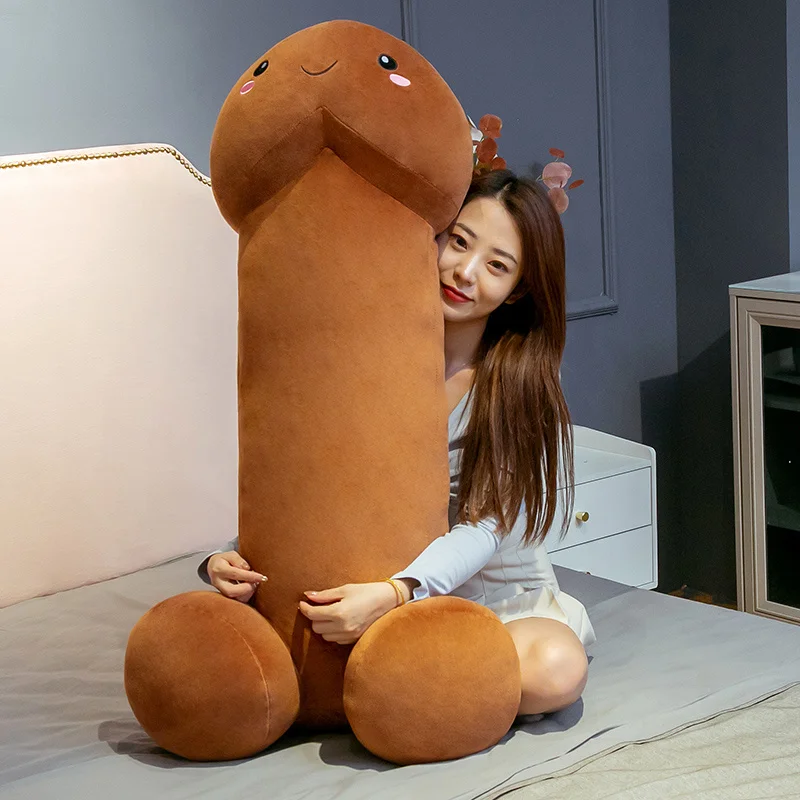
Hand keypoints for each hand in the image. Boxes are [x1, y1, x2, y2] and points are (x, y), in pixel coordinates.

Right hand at [207, 551, 266, 602]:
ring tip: (254, 584)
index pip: (235, 574)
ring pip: (234, 599)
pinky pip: (236, 601)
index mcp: (219, 569)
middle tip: (257, 583)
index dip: (250, 576)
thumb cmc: (224, 560)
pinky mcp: (224, 597)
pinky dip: (246, 596)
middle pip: (231, 591)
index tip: (262, 577)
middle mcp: (218, 582)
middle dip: (247, 589)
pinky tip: (249, 588)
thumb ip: (238, 560)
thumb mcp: (230, 555)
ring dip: (248, 593)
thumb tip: (247, 568)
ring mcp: (220, 591)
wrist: (213, 567)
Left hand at [298, 581, 412, 644]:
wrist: (388, 600)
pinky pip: (336, 640)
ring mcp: (349, 636)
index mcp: (339, 613)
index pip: (313, 614)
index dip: (305, 608)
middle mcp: (343, 627)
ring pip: (325, 636)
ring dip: (324, 625)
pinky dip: (334, 632)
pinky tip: (339, 621)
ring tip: (330, 614)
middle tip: (319, 606)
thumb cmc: (367, 591)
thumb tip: (307, 596)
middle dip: (315, 617)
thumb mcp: (345, 589)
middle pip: (316, 627)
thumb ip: (325, 595)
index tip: (303, 603)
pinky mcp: (354, 640)